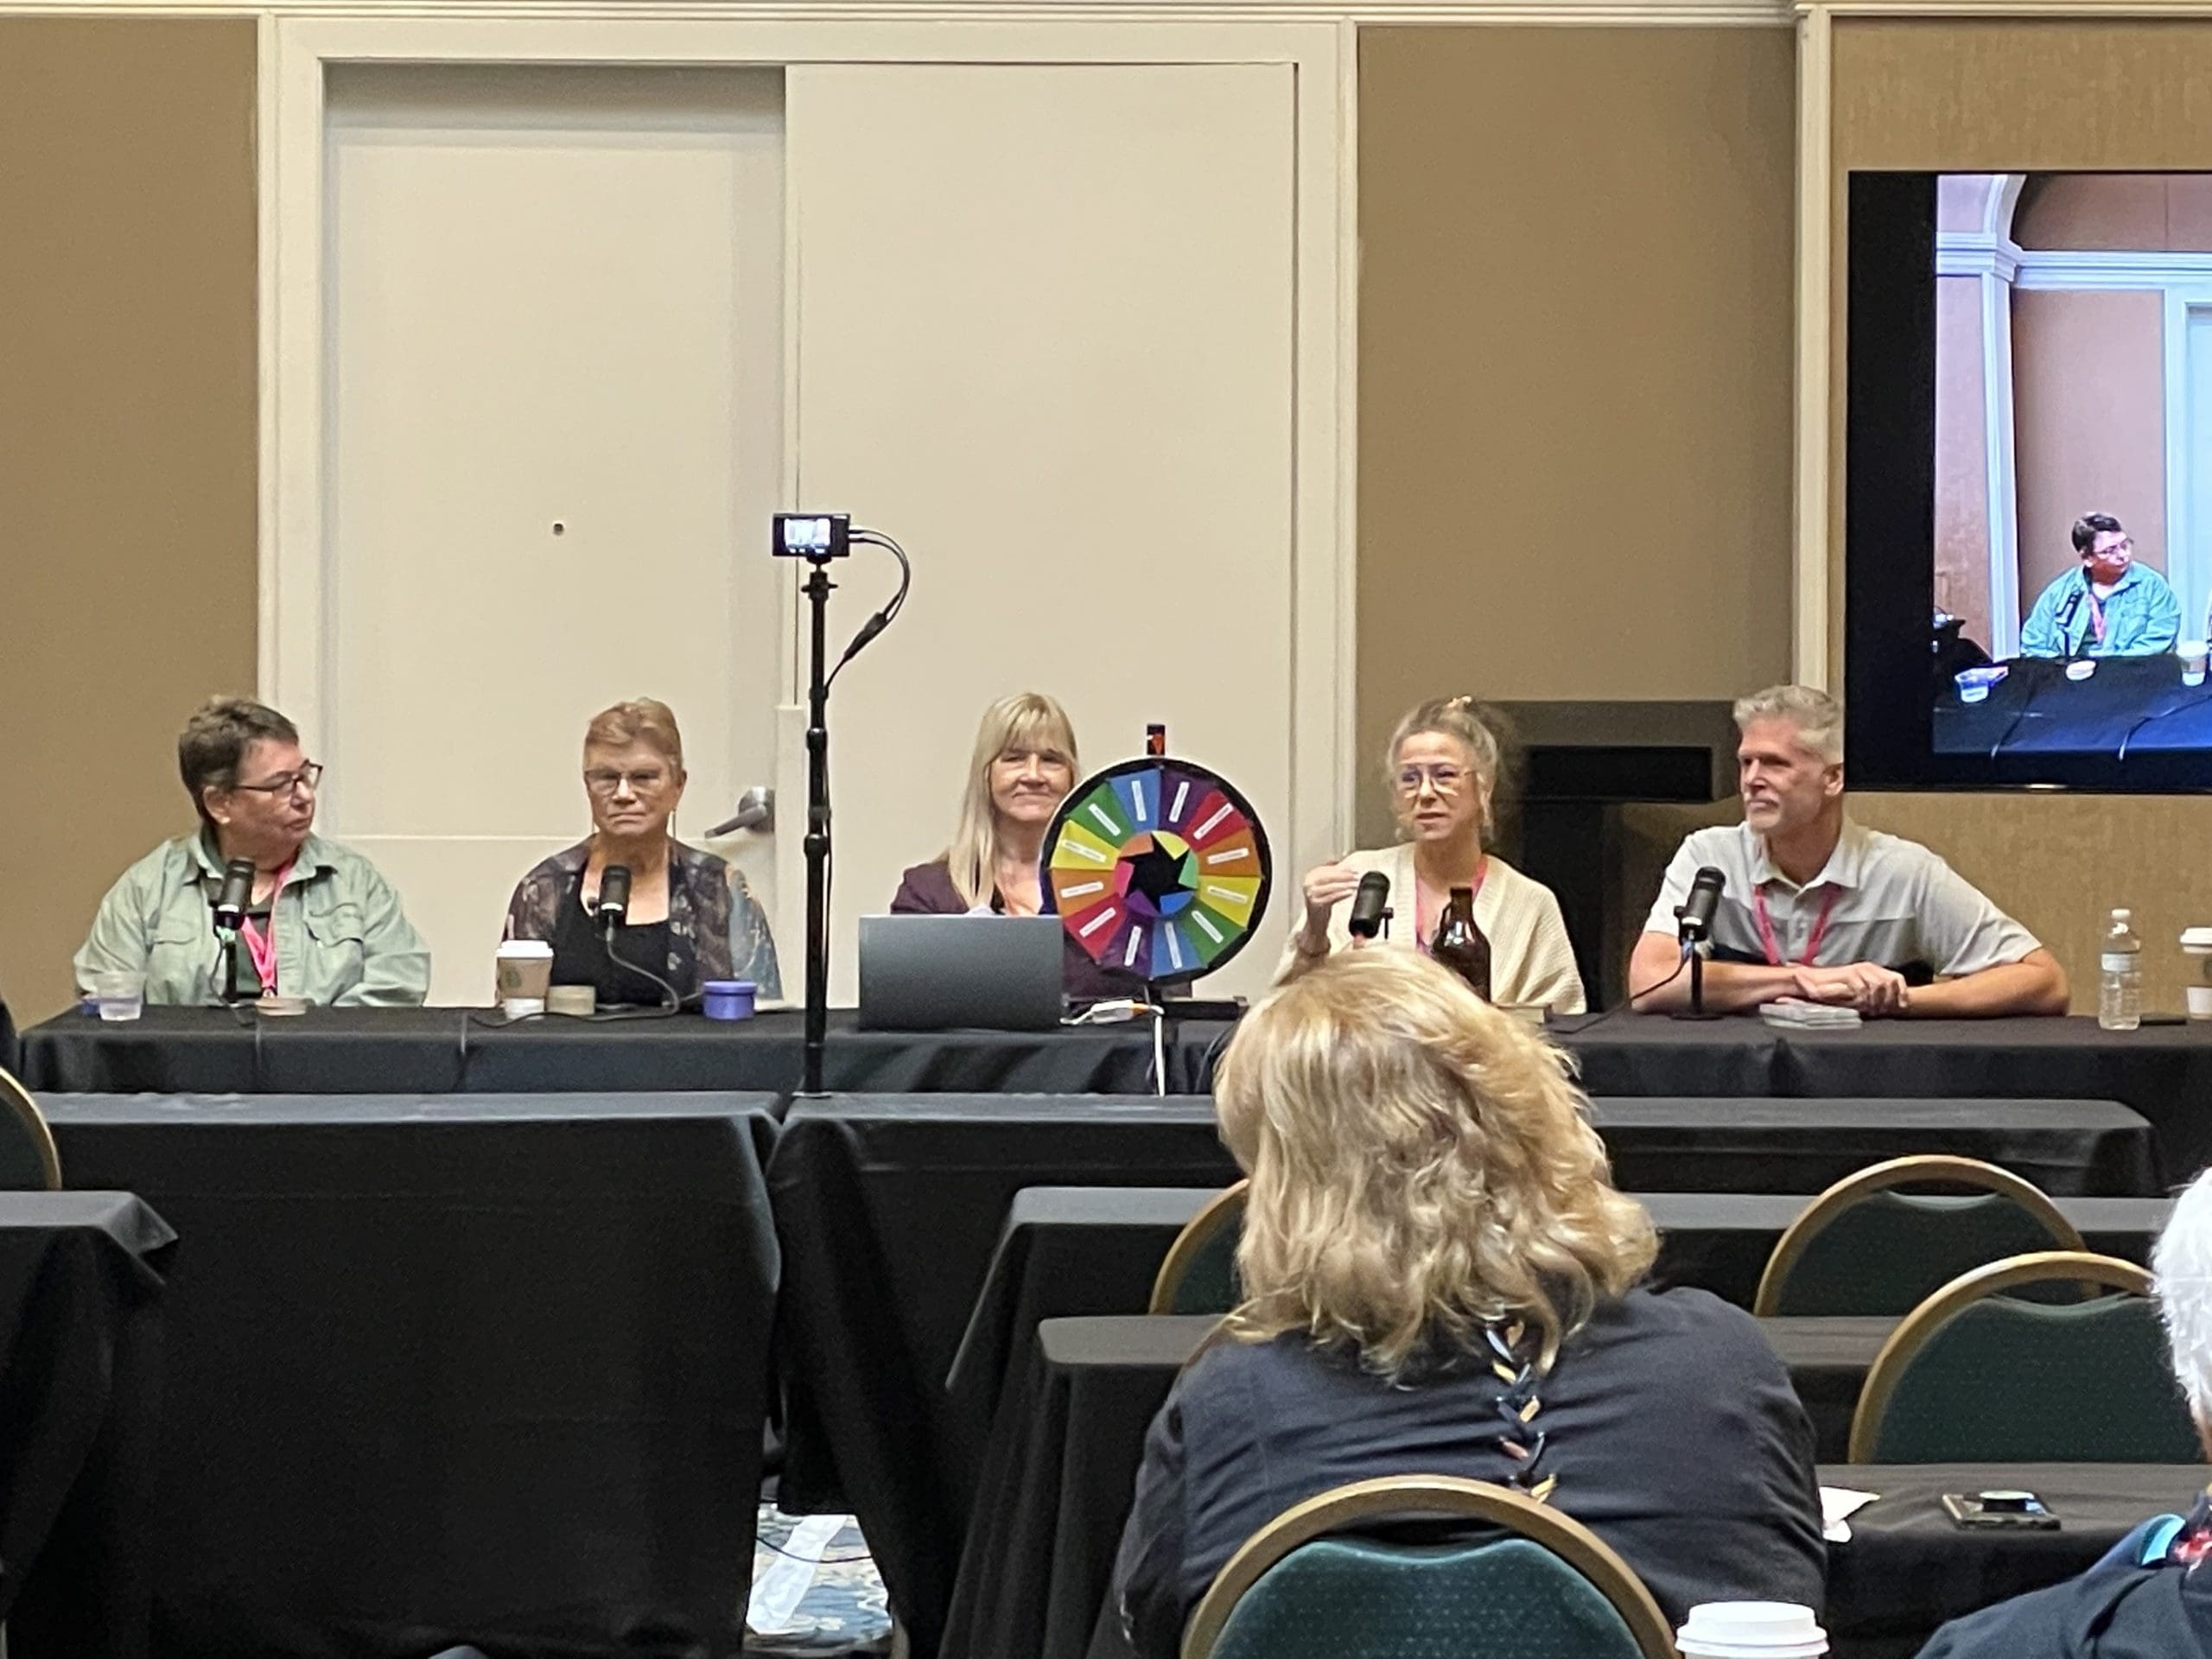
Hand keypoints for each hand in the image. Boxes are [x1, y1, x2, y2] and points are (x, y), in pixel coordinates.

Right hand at [1298, 859, 1362, 949]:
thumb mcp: (1325, 886)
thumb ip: (1333, 875)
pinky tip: (1350, 892)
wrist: (1315, 922)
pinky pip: (1331, 897)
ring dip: (1345, 884)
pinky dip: (1342, 894)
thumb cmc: (1321, 903)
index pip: (1327, 869)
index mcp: (1310, 876)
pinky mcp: (1316, 904)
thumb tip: (1346, 866)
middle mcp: (1308, 884)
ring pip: (1331, 886)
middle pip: (1328, 876)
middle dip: (1344, 875)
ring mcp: (1311, 894)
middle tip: (1356, 875)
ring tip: (1355, 883)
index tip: (1352, 868)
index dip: (1341, 868)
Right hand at [1789, 961, 1908, 1014]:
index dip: (1902, 994)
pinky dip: (1863, 1000)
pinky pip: (1863, 988)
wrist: (1812, 982)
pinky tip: (1859, 1006)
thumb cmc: (1835, 990)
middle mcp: (1868, 967)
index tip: (1901, 1007)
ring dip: (1876, 1001)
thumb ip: (1875, 995)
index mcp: (1874, 970)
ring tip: (1869, 1011)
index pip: (1897, 978)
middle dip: (1888, 1001)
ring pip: (1879, 986)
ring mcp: (1858, 970)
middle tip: (1880, 1012)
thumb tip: (1893, 1005)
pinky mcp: (1848, 974)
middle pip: (1890, 983)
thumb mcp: (1859, 992)